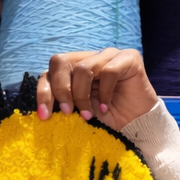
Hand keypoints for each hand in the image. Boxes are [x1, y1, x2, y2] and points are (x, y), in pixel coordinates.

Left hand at [36, 49, 158, 132]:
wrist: (136, 124)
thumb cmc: (106, 118)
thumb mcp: (78, 113)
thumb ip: (63, 105)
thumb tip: (43, 110)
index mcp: (73, 70)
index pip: (49, 72)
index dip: (44, 92)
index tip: (45, 116)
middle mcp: (88, 58)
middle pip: (60, 62)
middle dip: (60, 90)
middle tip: (68, 112)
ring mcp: (108, 55)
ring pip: (83, 68)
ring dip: (82, 95)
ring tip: (88, 114)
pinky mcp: (128, 57)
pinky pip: (108, 71)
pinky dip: (104, 92)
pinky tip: (106, 106)